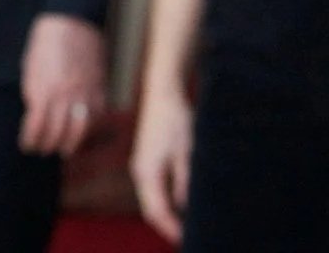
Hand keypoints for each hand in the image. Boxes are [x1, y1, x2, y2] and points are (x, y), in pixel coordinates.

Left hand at [18, 13, 108, 156]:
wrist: (71, 20)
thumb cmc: (45, 43)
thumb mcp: (30, 69)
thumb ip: (34, 95)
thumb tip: (36, 117)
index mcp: (43, 90)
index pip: (35, 128)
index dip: (30, 142)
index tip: (27, 145)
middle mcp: (64, 95)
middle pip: (57, 133)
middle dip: (48, 145)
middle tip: (43, 149)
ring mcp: (84, 93)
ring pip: (81, 130)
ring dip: (71, 144)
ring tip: (64, 149)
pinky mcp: (100, 88)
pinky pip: (98, 116)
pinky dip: (90, 128)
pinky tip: (83, 132)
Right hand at [128, 81, 193, 242]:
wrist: (164, 91)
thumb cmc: (176, 119)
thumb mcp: (187, 153)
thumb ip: (186, 183)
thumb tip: (187, 207)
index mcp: (147, 173)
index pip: (157, 212)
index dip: (172, 230)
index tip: (186, 241)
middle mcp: (140, 172)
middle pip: (151, 210)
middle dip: (167, 226)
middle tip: (187, 238)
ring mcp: (142, 165)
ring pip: (152, 200)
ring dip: (166, 214)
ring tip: (185, 226)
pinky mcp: (147, 159)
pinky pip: (154, 189)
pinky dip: (165, 201)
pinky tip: (180, 205)